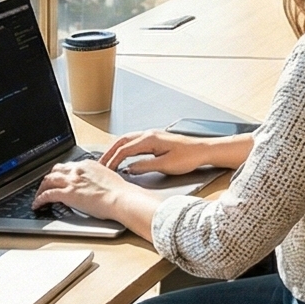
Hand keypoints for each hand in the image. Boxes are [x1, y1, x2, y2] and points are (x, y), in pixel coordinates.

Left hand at [33, 158, 133, 216]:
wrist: (120, 198)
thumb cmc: (119, 191)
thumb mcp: (106, 177)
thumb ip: (95, 178)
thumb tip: (92, 185)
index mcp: (87, 164)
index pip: (68, 166)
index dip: (60, 173)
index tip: (59, 178)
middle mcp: (77, 170)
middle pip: (55, 171)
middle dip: (48, 179)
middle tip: (45, 186)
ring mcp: (71, 181)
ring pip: (47, 181)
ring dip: (41, 189)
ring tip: (38, 196)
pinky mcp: (67, 194)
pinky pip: (47, 195)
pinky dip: (39, 200)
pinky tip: (37, 205)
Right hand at [101, 128, 242, 177]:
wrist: (204, 150)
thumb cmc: (189, 157)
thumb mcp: (165, 165)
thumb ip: (145, 166)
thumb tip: (129, 168)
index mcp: (150, 139)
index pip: (124, 149)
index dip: (112, 160)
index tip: (105, 170)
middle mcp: (149, 134)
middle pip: (122, 141)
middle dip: (109, 152)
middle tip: (100, 164)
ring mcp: (153, 135)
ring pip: (128, 139)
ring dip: (116, 149)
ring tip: (108, 160)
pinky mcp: (156, 139)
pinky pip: (135, 141)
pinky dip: (125, 148)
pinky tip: (124, 156)